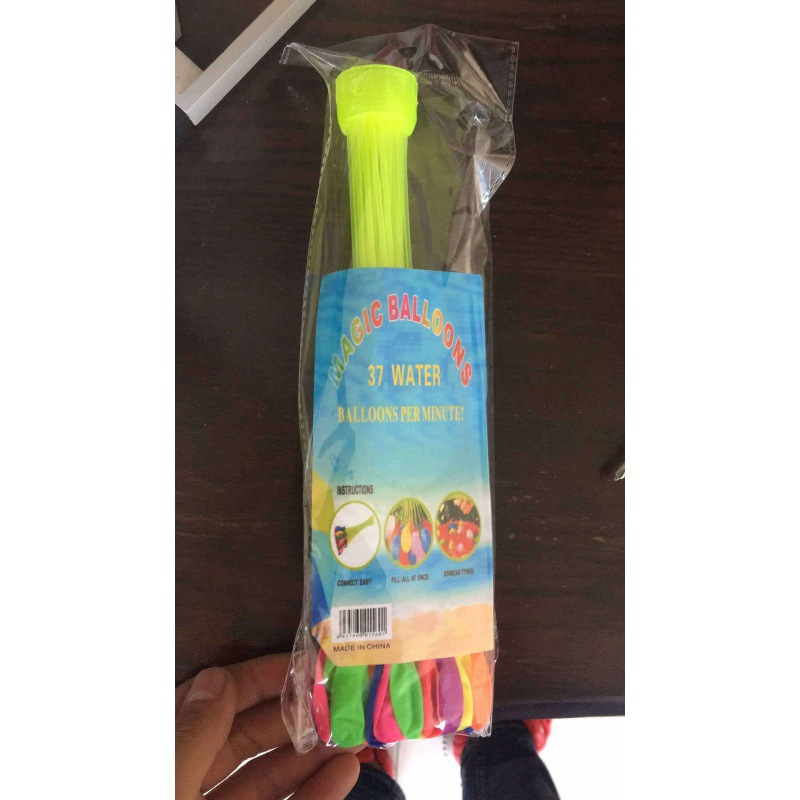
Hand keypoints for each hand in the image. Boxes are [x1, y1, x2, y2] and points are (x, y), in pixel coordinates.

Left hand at [176, 653, 359, 799]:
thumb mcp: (164, 781)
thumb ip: (190, 736)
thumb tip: (217, 678)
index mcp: (163, 755)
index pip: (208, 704)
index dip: (253, 681)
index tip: (298, 666)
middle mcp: (188, 780)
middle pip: (244, 738)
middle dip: (291, 716)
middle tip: (335, 698)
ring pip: (266, 776)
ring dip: (310, 755)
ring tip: (350, 734)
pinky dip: (315, 795)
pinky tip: (344, 773)